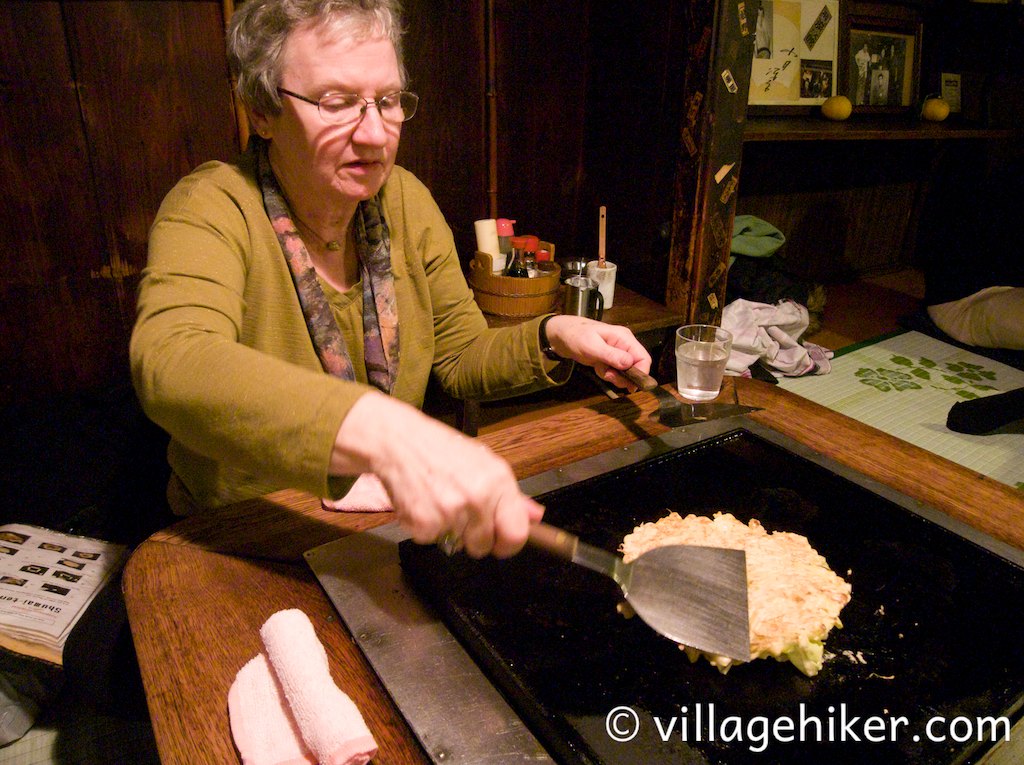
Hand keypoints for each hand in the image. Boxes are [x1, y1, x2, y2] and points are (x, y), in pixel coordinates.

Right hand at [330, 392, 543, 557]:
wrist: (398, 441)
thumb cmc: (441, 450)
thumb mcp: (483, 463)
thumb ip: (511, 495)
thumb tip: (536, 517)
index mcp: (498, 482)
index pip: (516, 534)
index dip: (508, 544)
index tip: (500, 543)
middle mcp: (478, 498)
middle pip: (484, 546)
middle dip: (473, 537)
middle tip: (460, 512)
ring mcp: (451, 512)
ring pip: (457, 544)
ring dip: (447, 530)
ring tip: (439, 500)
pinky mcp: (424, 523)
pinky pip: (430, 540)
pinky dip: (424, 527)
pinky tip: (422, 502)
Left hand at [543, 315, 651, 390]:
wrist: (560, 335)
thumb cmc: (575, 336)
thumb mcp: (592, 346)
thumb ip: (611, 355)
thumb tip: (629, 364)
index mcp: (624, 338)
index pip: (643, 358)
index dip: (641, 373)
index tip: (631, 385)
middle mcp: (624, 346)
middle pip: (636, 368)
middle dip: (624, 377)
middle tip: (608, 376)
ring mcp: (617, 353)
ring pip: (625, 373)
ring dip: (614, 377)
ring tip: (600, 370)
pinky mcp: (609, 359)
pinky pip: (614, 372)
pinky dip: (606, 374)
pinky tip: (597, 368)